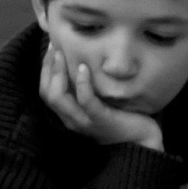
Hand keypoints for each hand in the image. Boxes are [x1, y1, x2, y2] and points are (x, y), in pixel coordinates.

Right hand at [39, 43, 162, 150]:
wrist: (142, 142)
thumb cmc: (123, 118)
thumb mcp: (100, 101)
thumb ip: (89, 88)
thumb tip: (85, 61)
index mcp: (69, 114)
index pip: (46, 91)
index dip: (45, 69)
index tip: (52, 48)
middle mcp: (71, 119)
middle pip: (47, 93)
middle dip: (48, 68)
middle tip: (54, 46)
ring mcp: (84, 121)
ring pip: (58, 98)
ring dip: (57, 73)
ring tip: (62, 54)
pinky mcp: (100, 120)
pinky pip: (86, 101)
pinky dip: (82, 84)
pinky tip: (83, 68)